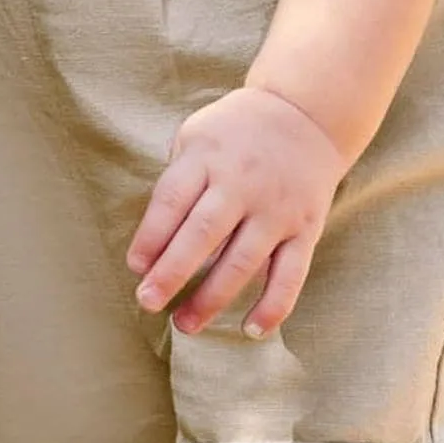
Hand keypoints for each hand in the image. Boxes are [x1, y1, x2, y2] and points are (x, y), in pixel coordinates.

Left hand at [128, 86, 345, 338]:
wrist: (307, 113)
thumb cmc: (237, 131)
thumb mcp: (197, 135)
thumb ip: (176, 180)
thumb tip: (151, 245)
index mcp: (208, 157)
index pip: (172, 200)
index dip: (150, 237)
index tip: (136, 266)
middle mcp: (242, 183)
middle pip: (202, 234)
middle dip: (171, 273)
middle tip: (147, 302)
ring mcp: (276, 209)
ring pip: (242, 261)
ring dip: (211, 298)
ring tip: (184, 325)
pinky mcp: (305, 229)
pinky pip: (290, 274)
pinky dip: (273, 305)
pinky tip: (250, 329)